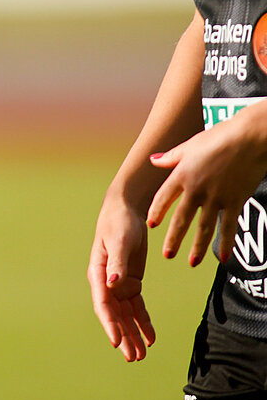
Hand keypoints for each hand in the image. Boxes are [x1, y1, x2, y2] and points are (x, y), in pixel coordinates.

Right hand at [88, 190, 155, 360]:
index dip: (110, 324)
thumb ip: (116, 262)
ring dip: (133, 334)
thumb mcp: (119, 240)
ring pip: (126, 315)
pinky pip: (137, 307)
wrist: (126, 210)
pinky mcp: (131, 282)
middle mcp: (106, 283)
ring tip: (142, 355)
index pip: (103, 304)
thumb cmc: (119, 222)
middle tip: (133, 357)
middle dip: (123, 336)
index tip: (117, 342)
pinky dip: (143, 322)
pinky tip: (151, 338)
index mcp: (98, 274)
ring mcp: (119, 284)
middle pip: (114, 315)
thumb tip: (112, 283)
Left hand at [149, 101, 266, 266]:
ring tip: (191, 262)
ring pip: (204, 227)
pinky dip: (226, 243)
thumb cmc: (219, 137)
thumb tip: (152, 160)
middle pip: (181, 218)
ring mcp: (216, 197)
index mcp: (181, 174)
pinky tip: (223, 257)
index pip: (163, 198)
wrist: (247, 138)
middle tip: (168, 254)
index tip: (151, 225)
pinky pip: (229, 227)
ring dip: (197, 247)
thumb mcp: (189, 145)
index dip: (157, 212)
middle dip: (174, 238)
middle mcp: (196, 189)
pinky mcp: (235, 201)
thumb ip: (170, 158)